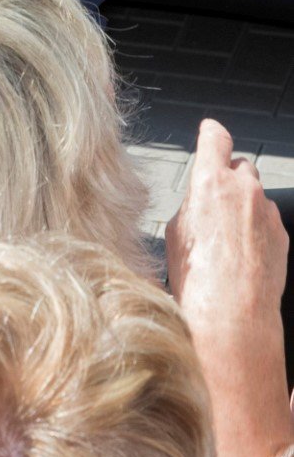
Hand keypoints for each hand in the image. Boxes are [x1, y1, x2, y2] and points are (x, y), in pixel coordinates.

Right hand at [167, 118, 291, 456]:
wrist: (233, 321)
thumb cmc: (197, 283)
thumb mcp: (174, 234)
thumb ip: (190, 205)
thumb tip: (199, 202)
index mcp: (210, 182)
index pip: (214, 137)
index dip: (210, 136)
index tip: (209, 136)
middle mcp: (245, 190)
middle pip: (239, 167)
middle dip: (227, 180)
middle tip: (212, 208)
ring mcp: (269, 213)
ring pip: (255, 196)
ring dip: (243, 209)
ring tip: (226, 244)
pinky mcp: (283, 236)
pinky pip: (268, 222)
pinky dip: (257, 231)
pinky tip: (243, 258)